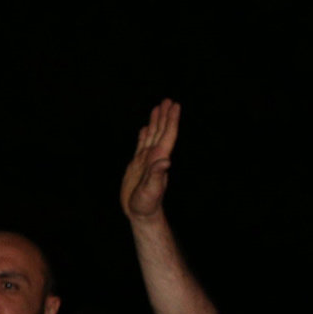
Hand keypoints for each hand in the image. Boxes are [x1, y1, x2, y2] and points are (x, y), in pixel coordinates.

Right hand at [120, 99, 180, 223]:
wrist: (139, 212)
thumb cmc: (146, 203)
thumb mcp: (151, 189)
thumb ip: (157, 175)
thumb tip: (165, 160)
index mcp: (158, 158)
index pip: (167, 135)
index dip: (172, 120)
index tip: (175, 106)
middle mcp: (154, 156)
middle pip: (161, 131)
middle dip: (165, 116)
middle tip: (168, 100)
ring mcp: (145, 160)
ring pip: (152, 135)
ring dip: (155, 122)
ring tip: (158, 108)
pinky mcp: (137, 164)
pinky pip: (141, 145)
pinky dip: (144, 135)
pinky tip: (145, 129)